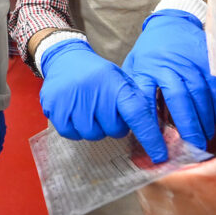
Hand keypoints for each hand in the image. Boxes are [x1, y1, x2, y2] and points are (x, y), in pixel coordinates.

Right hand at [39, 38, 167, 161]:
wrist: (65, 58)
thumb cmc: (97, 74)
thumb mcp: (120, 79)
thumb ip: (135, 101)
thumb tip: (155, 130)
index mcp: (115, 84)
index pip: (137, 114)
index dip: (150, 137)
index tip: (160, 156)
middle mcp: (94, 93)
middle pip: (114, 130)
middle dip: (114, 125)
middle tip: (107, 111)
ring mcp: (72, 101)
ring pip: (92, 135)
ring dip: (95, 128)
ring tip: (90, 110)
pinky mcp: (55, 108)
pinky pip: (72, 134)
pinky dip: (76, 129)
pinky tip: (76, 113)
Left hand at [122, 9, 215, 150]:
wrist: (172, 22)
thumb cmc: (150, 53)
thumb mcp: (134, 70)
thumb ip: (135, 95)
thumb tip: (134, 130)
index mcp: (145, 71)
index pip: (144, 104)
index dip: (150, 131)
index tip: (157, 153)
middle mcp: (168, 66)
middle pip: (179, 99)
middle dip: (188, 127)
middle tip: (193, 148)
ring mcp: (190, 62)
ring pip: (201, 95)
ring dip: (205, 120)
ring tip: (205, 137)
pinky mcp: (208, 60)